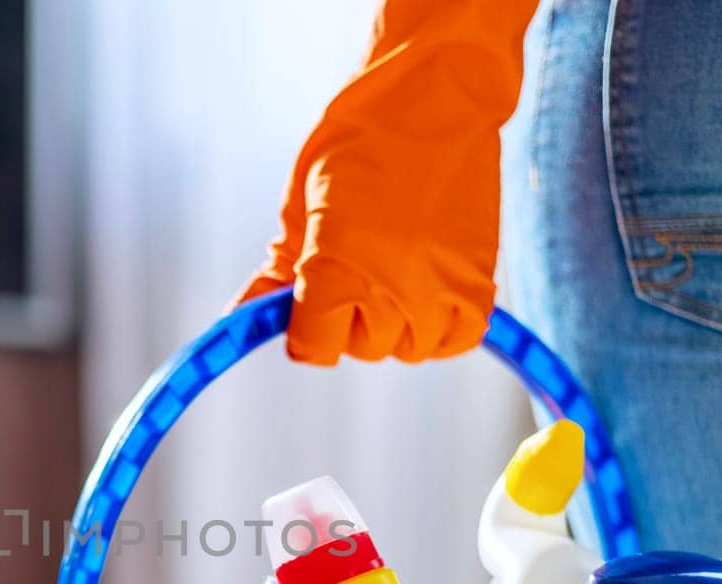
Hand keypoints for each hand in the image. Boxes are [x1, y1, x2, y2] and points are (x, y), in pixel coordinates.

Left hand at [240, 0, 537, 365]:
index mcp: (336, 272)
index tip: (308, 303)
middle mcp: (391, 292)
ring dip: (397, 323)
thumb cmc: (358, 141)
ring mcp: (440, 290)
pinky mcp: (480, 282)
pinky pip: (458, 338)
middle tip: (357, 267)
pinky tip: (428, 294)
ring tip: (394, 271)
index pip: (314, 348)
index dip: (306, 329)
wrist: (435, 96)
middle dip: (351, 319)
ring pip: (409, 348)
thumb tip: (242, 315)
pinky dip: (443, 328)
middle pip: (361, 348)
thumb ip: (277, 271)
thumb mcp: (301, 205)